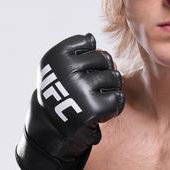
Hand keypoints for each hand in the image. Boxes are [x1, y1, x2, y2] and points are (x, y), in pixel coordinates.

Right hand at [16, 33, 124, 169]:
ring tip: (94, 100)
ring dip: (109, 89)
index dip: (88, 59)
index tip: (75, 73)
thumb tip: (92, 38)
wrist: (52, 131)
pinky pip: (118, 98)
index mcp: (55, 57)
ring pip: (115, 77)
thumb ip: (78, 51)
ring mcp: (79, 89)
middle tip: (88, 89)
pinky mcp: (92, 109)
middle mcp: (65, 70)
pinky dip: (113, 106)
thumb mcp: (60, 68)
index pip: (88, 42)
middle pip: (104, 58)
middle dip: (102, 72)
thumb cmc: (61, 95)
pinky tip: (100, 112)